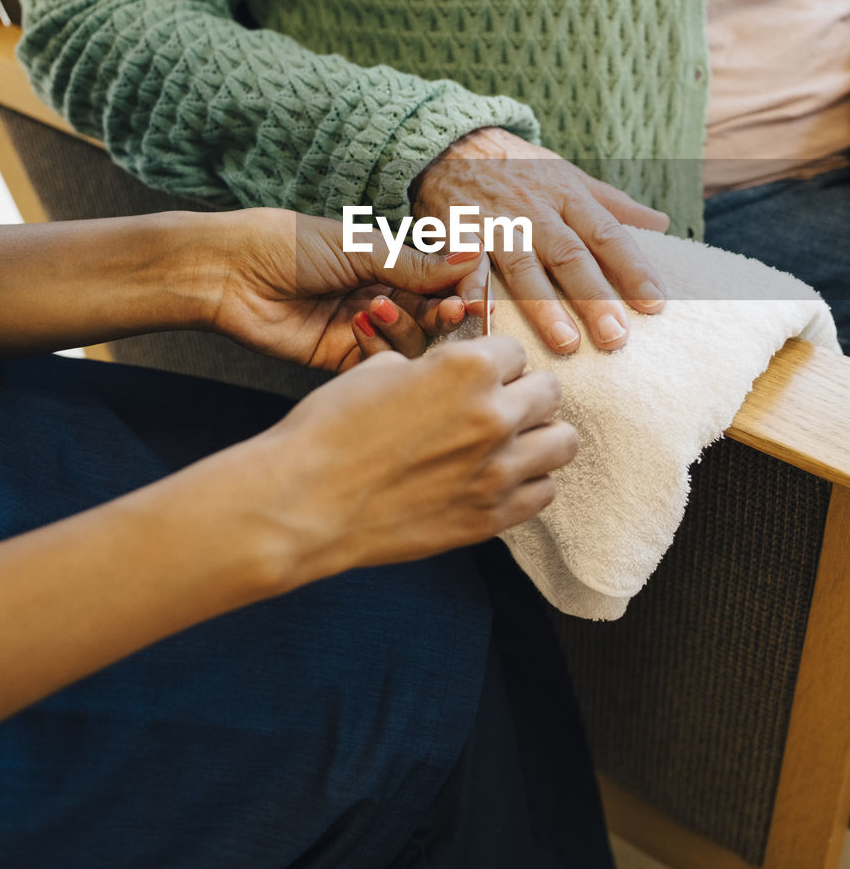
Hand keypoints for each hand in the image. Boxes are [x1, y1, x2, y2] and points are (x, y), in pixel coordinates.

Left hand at [208, 208, 478, 369]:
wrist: (230, 274)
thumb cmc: (289, 245)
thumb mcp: (360, 247)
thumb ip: (416, 263)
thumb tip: (473, 255)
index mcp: (391, 266)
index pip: (445, 283)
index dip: (464, 291)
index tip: (476, 296)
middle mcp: (385, 299)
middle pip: (437, 318)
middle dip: (446, 316)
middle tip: (452, 310)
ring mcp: (365, 332)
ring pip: (413, 345)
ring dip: (407, 328)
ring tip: (379, 308)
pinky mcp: (342, 360)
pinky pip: (379, 366)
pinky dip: (378, 349)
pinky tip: (358, 326)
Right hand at [241, 336, 577, 584]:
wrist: (305, 501)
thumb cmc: (330, 429)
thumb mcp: (379, 371)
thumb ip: (429, 368)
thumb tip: (440, 375)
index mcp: (468, 368)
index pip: (515, 350)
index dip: (493, 361)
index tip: (478, 374)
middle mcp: (495, 415)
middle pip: (550, 393)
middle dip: (524, 393)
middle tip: (496, 405)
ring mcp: (499, 471)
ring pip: (562, 443)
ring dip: (538, 437)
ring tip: (509, 443)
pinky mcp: (491, 518)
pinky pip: (544, 493)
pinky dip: (528, 483)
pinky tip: (497, 479)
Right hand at [411, 127, 668, 352]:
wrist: (453, 142)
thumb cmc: (519, 167)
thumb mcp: (568, 175)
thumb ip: (612, 204)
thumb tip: (662, 224)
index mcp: (568, 196)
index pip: (608, 235)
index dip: (632, 268)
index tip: (655, 303)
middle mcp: (536, 211)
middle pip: (570, 256)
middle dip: (594, 297)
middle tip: (617, 338)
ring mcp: (497, 222)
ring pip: (523, 266)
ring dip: (544, 305)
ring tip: (566, 342)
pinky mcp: (459, 230)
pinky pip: (465, 262)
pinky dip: (470, 286)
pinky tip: (478, 313)